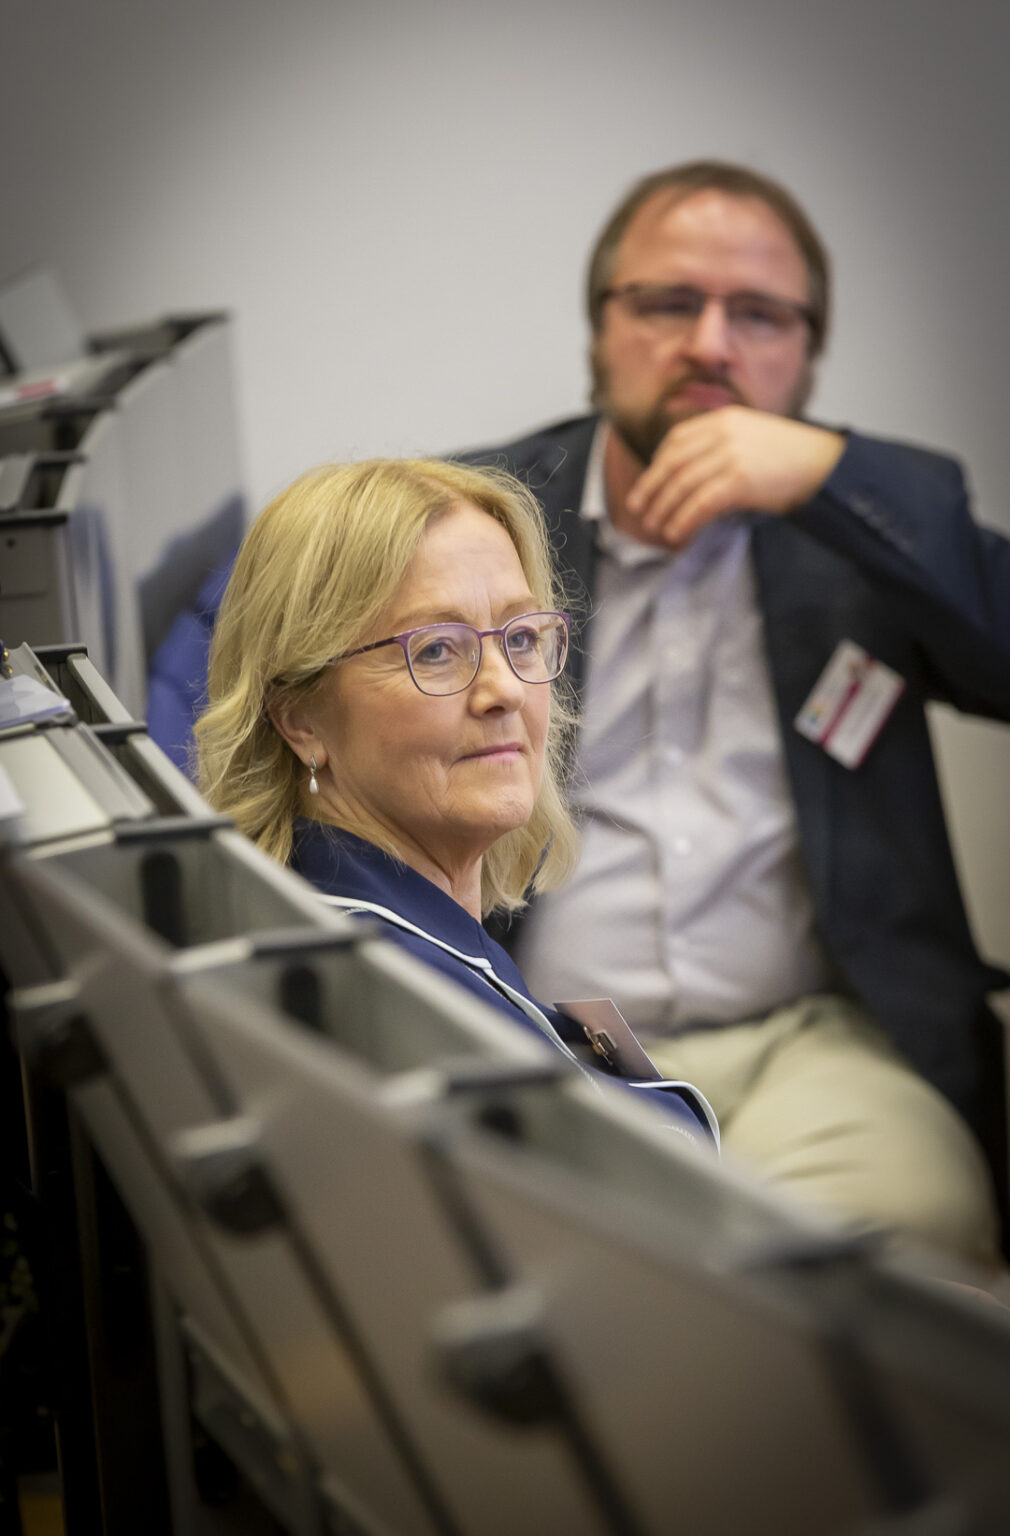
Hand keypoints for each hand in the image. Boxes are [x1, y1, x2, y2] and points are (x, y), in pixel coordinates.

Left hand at [623, 407, 845, 548]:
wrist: (827, 465)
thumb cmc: (793, 459)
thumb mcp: (753, 439)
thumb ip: (722, 447)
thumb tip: (689, 476)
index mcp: (724, 418)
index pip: (676, 440)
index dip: (656, 465)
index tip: (647, 485)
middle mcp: (724, 432)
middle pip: (673, 463)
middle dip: (651, 488)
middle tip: (638, 510)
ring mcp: (732, 454)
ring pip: (683, 485)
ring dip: (664, 510)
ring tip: (656, 529)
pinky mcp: (740, 479)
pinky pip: (700, 503)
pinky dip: (684, 521)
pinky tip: (677, 534)